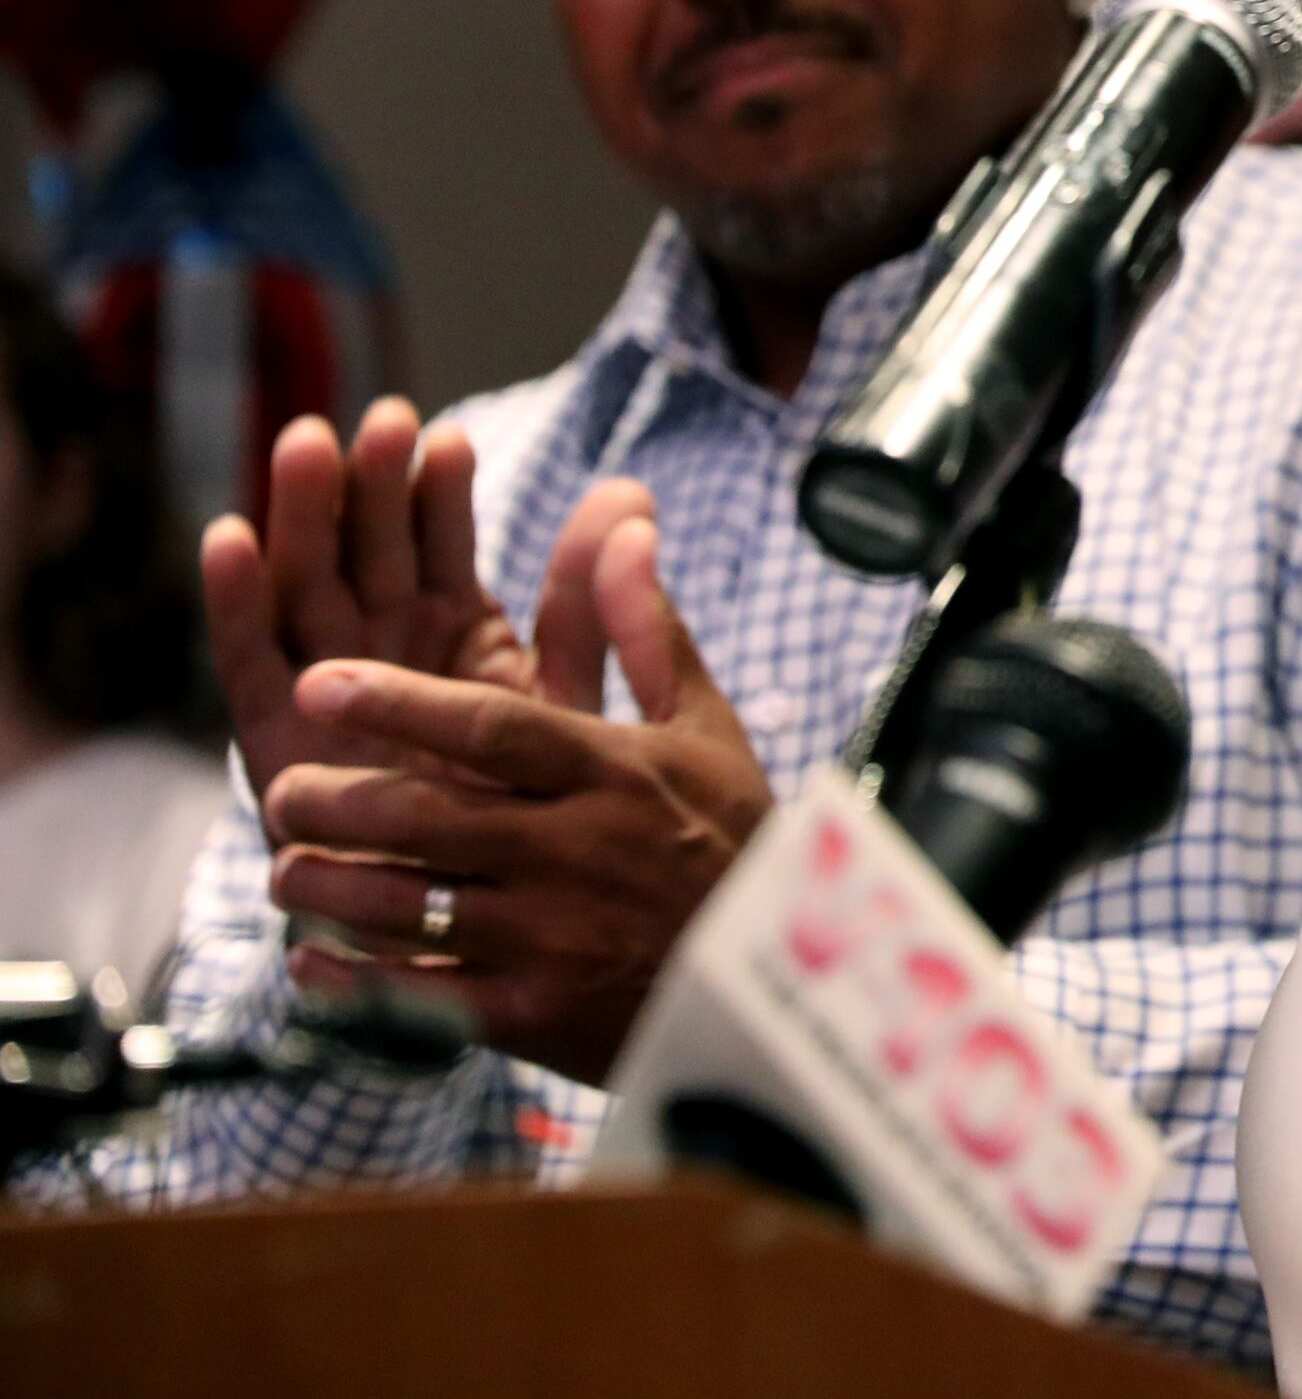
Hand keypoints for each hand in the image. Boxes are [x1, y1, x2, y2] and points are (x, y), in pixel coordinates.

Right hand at [202, 402, 651, 815]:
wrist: (480, 921)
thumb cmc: (525, 808)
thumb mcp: (563, 694)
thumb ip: (590, 604)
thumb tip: (631, 493)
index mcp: (452, 632)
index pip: (439, 543)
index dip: (439, 491)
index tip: (449, 437)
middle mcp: (382, 649)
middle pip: (367, 549)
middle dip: (368, 484)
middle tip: (375, 421)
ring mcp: (324, 688)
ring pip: (308, 585)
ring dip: (303, 516)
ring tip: (309, 444)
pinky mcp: (276, 739)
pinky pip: (250, 661)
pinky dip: (237, 600)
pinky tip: (231, 537)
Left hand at [258, 513, 772, 1085]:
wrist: (777, 986)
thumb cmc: (732, 844)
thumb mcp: (705, 730)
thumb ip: (646, 630)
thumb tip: (624, 525)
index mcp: (615, 776)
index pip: (492, 728)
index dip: (398, 702)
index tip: (320, 681)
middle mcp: (577, 854)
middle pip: (427, 818)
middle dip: (335, 802)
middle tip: (284, 789)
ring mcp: (553, 940)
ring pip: (407, 907)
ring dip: (328, 887)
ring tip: (288, 866)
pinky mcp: (534, 1016)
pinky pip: (417, 999)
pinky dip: (351, 980)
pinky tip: (314, 959)